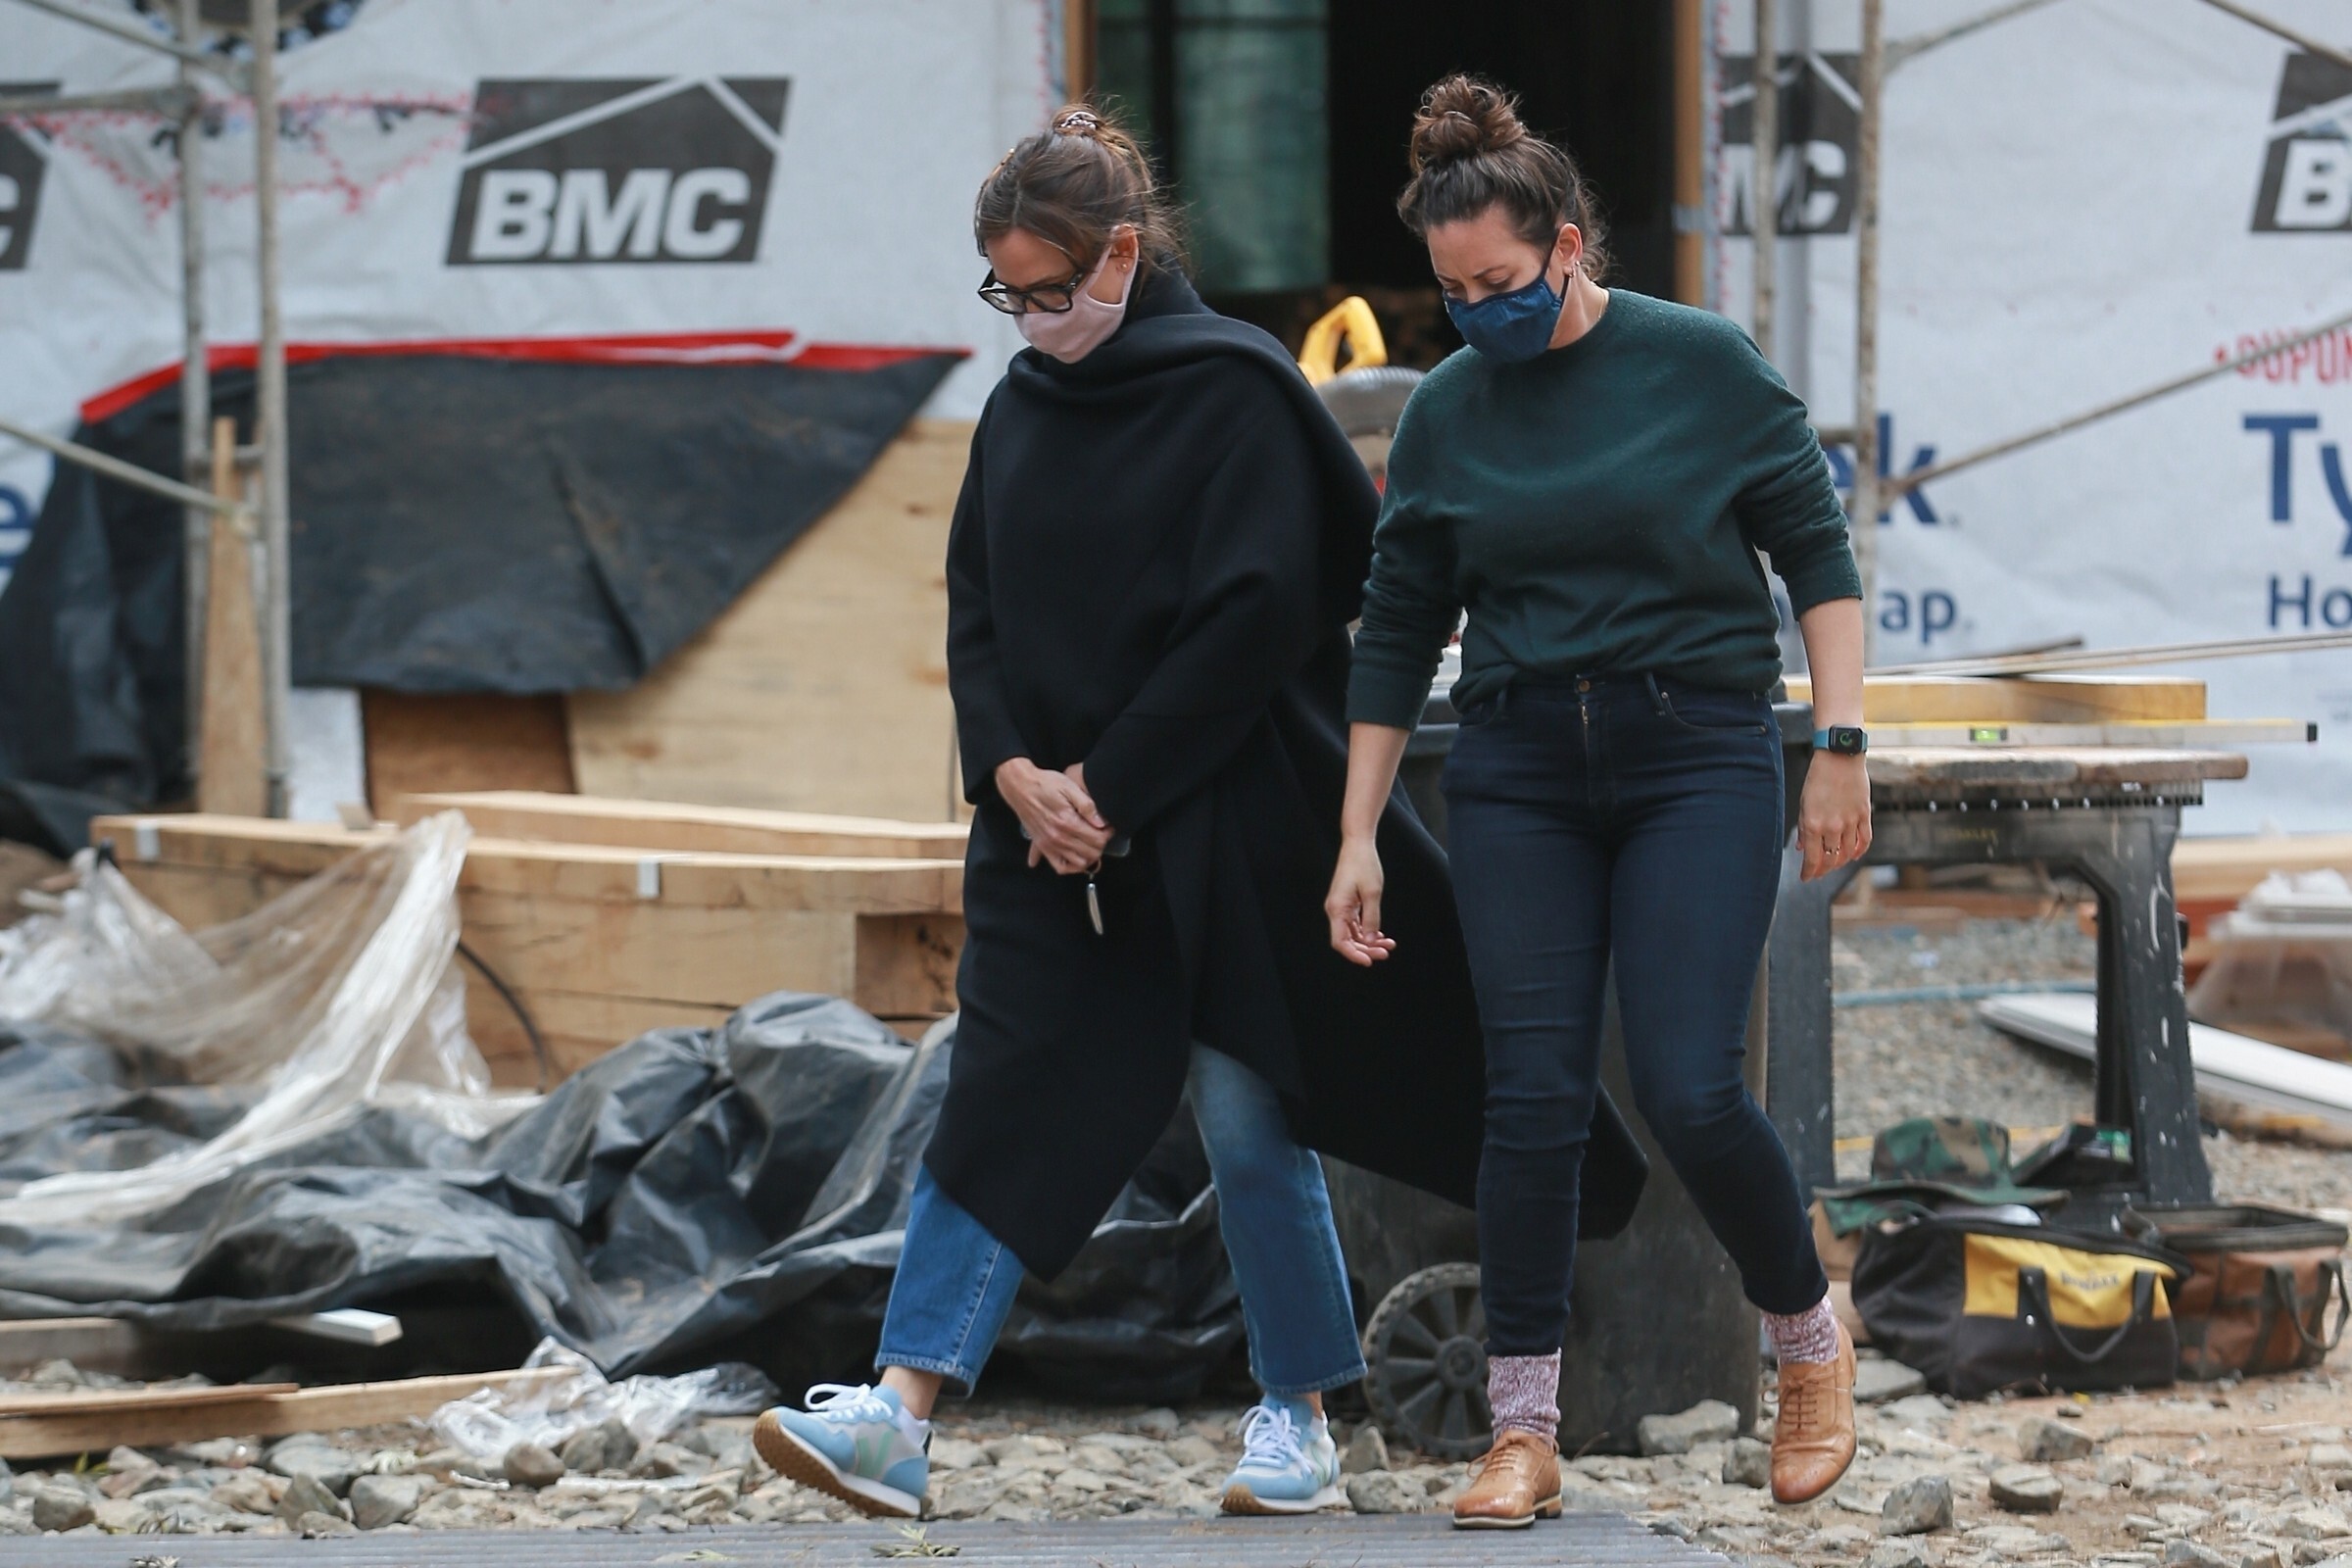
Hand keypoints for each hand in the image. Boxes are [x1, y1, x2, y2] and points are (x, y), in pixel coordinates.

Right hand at [995, 758, 1111, 874]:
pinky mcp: (1042, 846)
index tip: (1108, 826)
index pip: (1098, 839)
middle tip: (1102, 834)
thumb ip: (1087, 806)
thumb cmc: (1045, 784)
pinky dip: (1071, 867)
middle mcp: (1058, 837)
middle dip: (1101, 844)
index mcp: (1067, 822)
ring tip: (1091, 844)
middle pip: (1091, 853)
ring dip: (1089, 856)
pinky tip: (1077, 857)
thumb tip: (1101, 822)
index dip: (1108, 833)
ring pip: (1079, 863)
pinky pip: (1060, 867)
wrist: (1020, 786)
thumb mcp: (1069, 787)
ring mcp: (1049, 845)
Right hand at [1325, 833, 1396, 965]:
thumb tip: (1369, 941)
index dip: (1354, 954)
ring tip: (1388, 944)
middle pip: (1347, 940)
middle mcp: (1335, 910)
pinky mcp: (1346, 904)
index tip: (1369, 961)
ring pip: (1352, 933)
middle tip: (1385, 952)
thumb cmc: (1363, 864)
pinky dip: (1367, 931)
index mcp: (1337, 909)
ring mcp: (1340, 907)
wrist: (1358, 845)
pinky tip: (1380, 935)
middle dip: (1366, 949)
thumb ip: (1371, 919)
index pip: (1340, 942)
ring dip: (1369, 941)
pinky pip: (1354, 924)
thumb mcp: (1372, 893)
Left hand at [1798, 751, 1871, 881]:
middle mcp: (1834, 826)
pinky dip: (1859, 851)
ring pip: (1848, 853)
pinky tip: (1853, 854)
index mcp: (1814, 824)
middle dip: (1824, 869)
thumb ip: (1803, 828)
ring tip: (1833, 863)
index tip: (1806, 878)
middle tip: (1818, 872)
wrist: (1840, 758)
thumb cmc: (1818, 778)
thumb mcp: (1803, 803)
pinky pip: (1865, 840)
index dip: (1809, 872)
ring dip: (1840, 862)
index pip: (1813, 859)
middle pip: (1831, 859)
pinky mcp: (1865, 815)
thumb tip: (1801, 849)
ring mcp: (1851, 822)